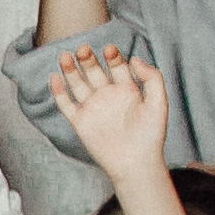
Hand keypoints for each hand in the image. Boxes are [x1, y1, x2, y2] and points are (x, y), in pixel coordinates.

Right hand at [52, 41, 176, 186]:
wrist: (136, 164)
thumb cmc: (151, 136)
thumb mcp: (159, 103)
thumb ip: (152, 78)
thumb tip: (134, 58)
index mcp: (127, 90)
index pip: (117, 66)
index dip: (113, 56)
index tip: (110, 50)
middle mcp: (108, 96)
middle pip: (94, 71)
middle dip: (88, 60)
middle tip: (84, 50)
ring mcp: (93, 108)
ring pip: (77, 84)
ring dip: (71, 70)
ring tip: (66, 56)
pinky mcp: (81, 122)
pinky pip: (66, 104)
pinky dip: (59, 92)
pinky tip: (55, 77)